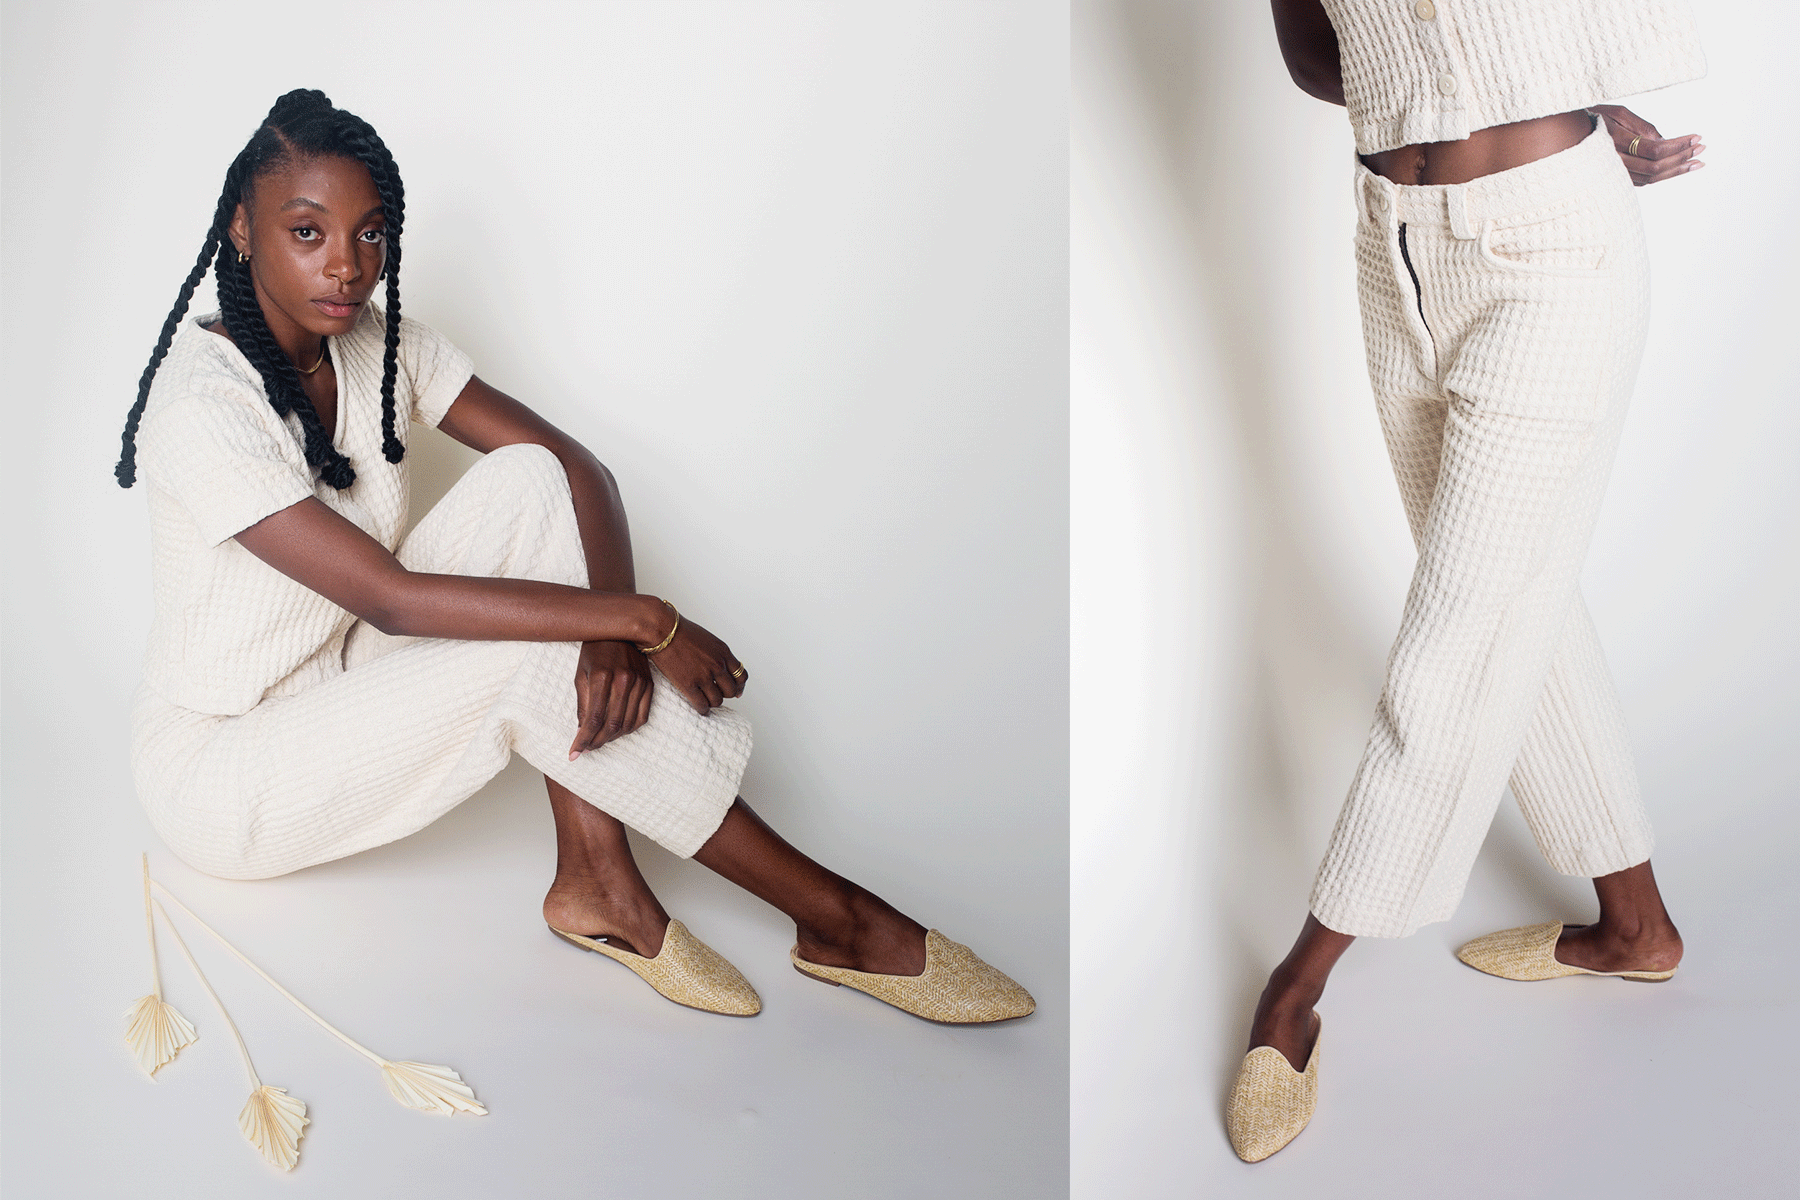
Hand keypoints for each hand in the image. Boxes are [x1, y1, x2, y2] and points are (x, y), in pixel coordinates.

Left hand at [568, 639, 653, 758]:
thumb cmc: (596, 650)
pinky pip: (643, 716)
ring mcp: (640, 683)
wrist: (622, 629)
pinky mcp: (650, 685)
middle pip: (612, 725)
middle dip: (597, 742)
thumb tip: (582, 730)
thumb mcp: (581, 674)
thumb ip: (582, 703)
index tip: (574, 753)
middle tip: (586, 749)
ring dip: (613, 738)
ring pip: (628, 724)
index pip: (593, 718)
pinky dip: (630, 728)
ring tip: (600, 741)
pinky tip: (619, 731)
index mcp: (602, 677)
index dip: (583, 740)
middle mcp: (623, 681)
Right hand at [647, 614, 747, 713]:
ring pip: (717, 700)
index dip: (739, 686)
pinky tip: (700, 707)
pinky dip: (703, 709)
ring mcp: (704, 676)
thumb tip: (721, 667)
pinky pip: (702, 705)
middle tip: (717, 693)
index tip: (736, 690)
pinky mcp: (688, 685)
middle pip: (731, 690)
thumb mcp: (708, 639)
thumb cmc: (680, 631)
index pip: (741, 676)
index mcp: (723, 652)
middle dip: (725, 694)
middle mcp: (717, 665)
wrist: (662, 630)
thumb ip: (717, 654)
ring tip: (706, 700)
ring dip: (713, 702)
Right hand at [1591, 105, 1703, 185]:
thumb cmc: (1591, 118)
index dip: (1678, 146)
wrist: (1563, 137)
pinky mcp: (1615, 179)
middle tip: (1702, 148)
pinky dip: (1662, 176)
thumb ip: (1641, 126)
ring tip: (1697, 162)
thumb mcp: (1616, 112)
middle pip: (1655, 167)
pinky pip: (1643, 181)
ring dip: (1676, 171)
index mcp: (1614, 141)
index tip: (1697, 137)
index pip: (1654, 150)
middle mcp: (1612, 161)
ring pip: (1650, 178)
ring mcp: (1612, 173)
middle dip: (1681, 158)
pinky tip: (1677, 169)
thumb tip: (1664, 141)